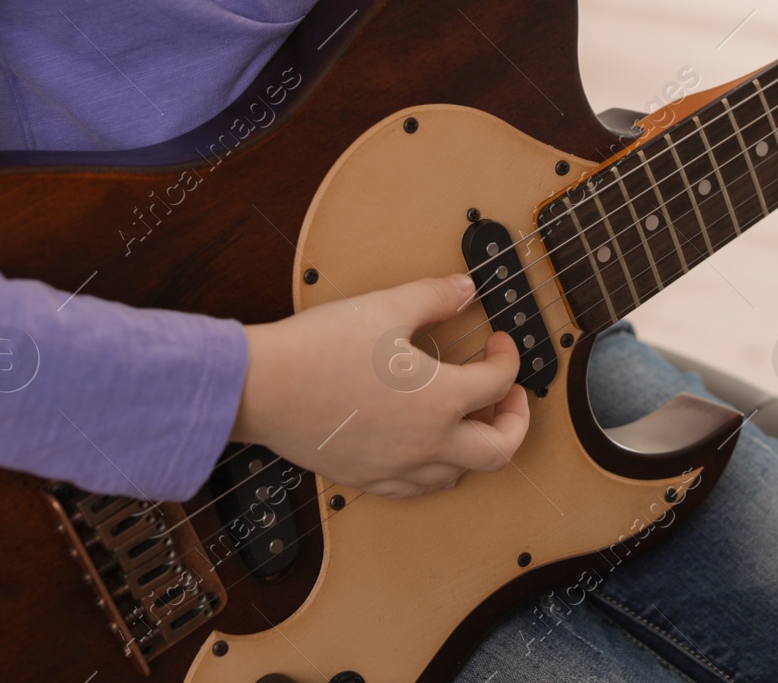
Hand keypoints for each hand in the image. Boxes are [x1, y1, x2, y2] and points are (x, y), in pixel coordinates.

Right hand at [231, 273, 529, 498]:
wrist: (261, 388)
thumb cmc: (319, 349)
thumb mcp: (386, 308)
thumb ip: (434, 297)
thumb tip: (464, 289)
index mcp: (441, 400)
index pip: (500, 384)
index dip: (508, 358)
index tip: (498, 344)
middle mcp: (426, 443)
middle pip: (499, 450)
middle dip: (515, 422)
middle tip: (509, 398)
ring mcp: (396, 467)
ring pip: (459, 475)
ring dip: (476, 448)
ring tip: (470, 420)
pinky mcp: (366, 478)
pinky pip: (417, 488)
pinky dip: (435, 471)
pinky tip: (426, 450)